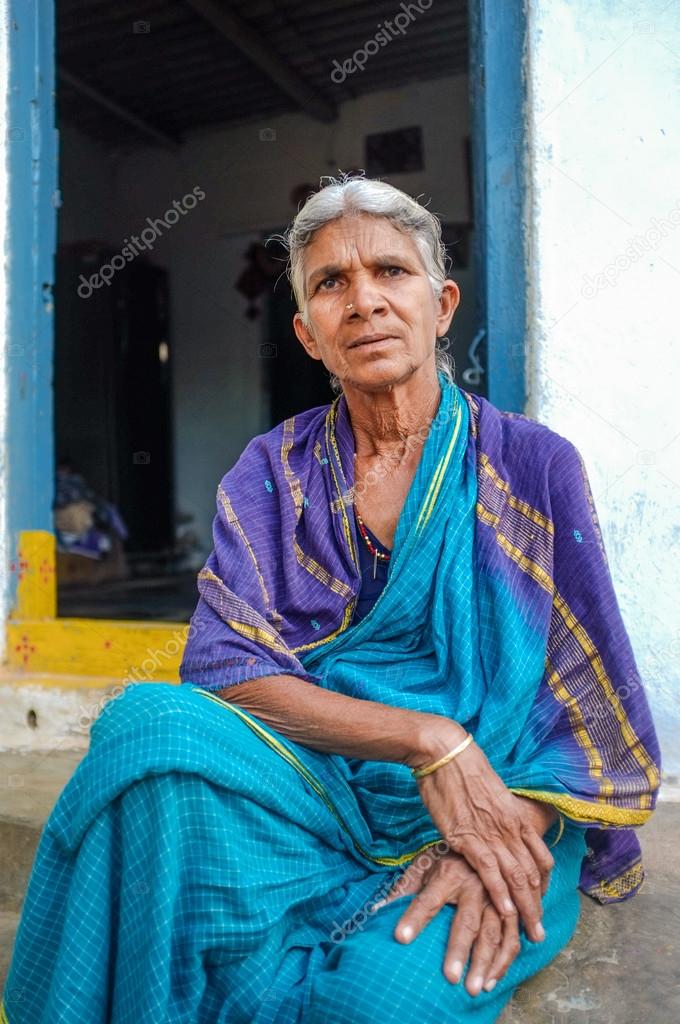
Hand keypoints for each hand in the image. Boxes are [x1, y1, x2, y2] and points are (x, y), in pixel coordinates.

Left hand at [375, 850, 520, 995]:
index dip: (415, 917)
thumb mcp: (423, 864)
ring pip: (493, 933)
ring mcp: (496, 898)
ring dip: (484, 963)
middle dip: (458, 950)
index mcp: (448, 873)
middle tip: (449, 977)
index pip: (427, 899)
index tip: (400, 938)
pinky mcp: (510, 909)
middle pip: (466, 921)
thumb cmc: (446, 860)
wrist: (483, 843)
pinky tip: (490, 981)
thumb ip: (404, 888)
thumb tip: (377, 910)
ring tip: (472, 989)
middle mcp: (474, 885)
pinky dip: (503, 962)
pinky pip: (511, 938)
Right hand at [408, 724, 554, 941]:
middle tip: (539, 932)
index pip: (541, 858)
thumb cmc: (463, 766)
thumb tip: (497, 823)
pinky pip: (489, 870)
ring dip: (524, 908)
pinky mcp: (466, 836)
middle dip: (537, 906)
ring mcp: (490, 833)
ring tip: (529, 932)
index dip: (544, 884)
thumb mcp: (491, 790)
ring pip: (516, 877)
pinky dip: (498, 892)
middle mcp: (509, 828)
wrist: (444, 751)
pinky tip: (504, 911)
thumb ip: (498, 812)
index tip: (541, 903)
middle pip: (532, 875)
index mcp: (516, 816)